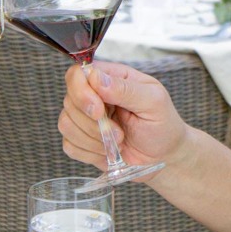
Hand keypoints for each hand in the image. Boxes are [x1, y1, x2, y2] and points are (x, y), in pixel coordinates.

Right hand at [58, 61, 190, 171]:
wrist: (164, 157)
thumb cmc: (163, 124)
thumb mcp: (153, 102)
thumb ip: (125, 88)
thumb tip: (95, 78)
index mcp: (110, 78)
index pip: (77, 74)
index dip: (81, 92)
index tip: (99, 111)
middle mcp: (93, 95)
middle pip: (68, 100)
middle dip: (93, 123)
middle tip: (119, 133)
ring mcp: (85, 119)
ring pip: (66, 124)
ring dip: (93, 139)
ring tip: (118, 142)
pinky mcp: (82, 141)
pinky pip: (69, 146)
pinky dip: (89, 153)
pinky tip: (109, 152)